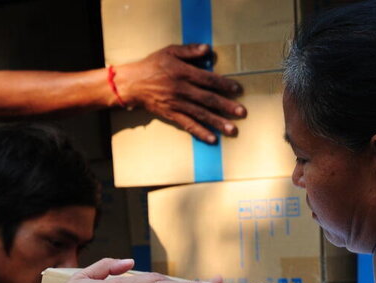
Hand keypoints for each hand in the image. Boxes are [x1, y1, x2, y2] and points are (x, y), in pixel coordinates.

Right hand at [115, 44, 246, 143]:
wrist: (133, 84)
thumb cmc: (153, 65)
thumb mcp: (170, 51)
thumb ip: (189, 51)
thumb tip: (207, 50)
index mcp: (183, 73)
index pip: (208, 79)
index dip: (224, 85)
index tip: (238, 90)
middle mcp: (182, 90)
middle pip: (208, 99)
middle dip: (226, 106)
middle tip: (242, 112)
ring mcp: (177, 104)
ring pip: (201, 114)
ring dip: (218, 122)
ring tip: (232, 130)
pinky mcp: (172, 115)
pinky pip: (188, 125)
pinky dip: (200, 132)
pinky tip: (212, 139)